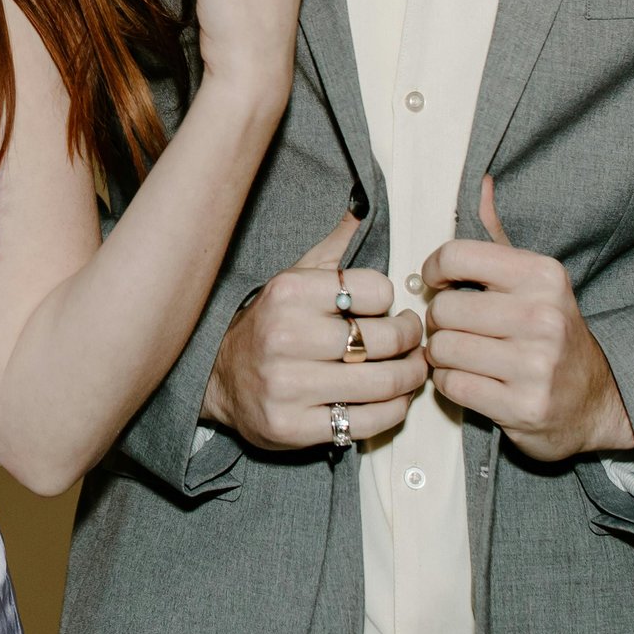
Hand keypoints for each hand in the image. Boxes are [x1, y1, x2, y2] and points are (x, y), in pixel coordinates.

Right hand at [201, 212, 428, 450]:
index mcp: (289, 292)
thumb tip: (361, 206)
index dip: (390, 300)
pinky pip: (368, 421)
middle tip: (414, 341)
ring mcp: (288, 386)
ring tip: (413, 370)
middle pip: (385, 338)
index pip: (375, 290)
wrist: (219, 378)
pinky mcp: (294, 426)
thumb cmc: (269, 324)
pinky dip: (394, 410)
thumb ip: (331, 248)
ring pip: (383, 382)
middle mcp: (286, 336)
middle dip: (412, 340)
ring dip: (411, 377)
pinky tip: (393, 399)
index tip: (386, 308)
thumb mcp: (293, 278)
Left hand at [419, 176, 633, 461]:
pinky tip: (470, 380)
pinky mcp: (523, 406)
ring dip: (441, 354)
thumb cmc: (549, 331)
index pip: (456, 255)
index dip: (434, 270)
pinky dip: (449, 383)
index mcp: (543, 275)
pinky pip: (451, 385)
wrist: (594, 399)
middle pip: (443, 308)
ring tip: (462, 354)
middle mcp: (542, 316)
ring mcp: (534, 364)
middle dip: (440, 320)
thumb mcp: (532, 279)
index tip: (438, 282)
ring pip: (442, 348)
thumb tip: (480, 182)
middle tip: (456, 327)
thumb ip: (498, 234)